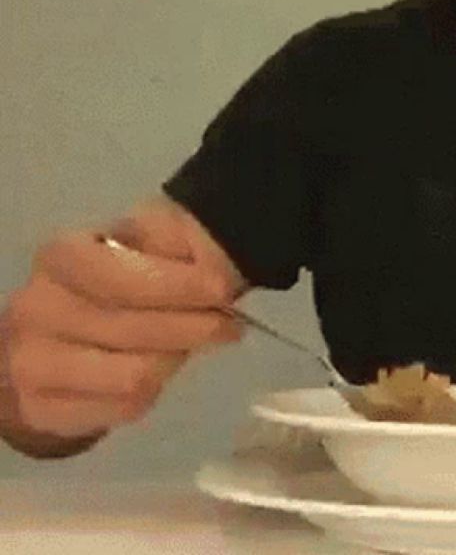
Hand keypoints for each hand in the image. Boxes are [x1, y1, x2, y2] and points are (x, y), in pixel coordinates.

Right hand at [0, 200, 245, 443]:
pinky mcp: (42, 410)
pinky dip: (155, 390)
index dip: (179, 286)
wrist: (61, 329)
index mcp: (63, 256)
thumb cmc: (121, 274)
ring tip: (190, 344)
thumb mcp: (152, 240)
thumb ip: (180, 244)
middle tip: (229, 325)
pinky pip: (123, 409)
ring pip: (134, 376)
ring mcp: (31, 364)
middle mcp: (36, 309)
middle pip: (135, 331)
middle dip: (195, 326)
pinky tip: (160, 367)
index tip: (223, 290)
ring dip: (176, 359)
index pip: (123, 278)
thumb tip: (215, 268)